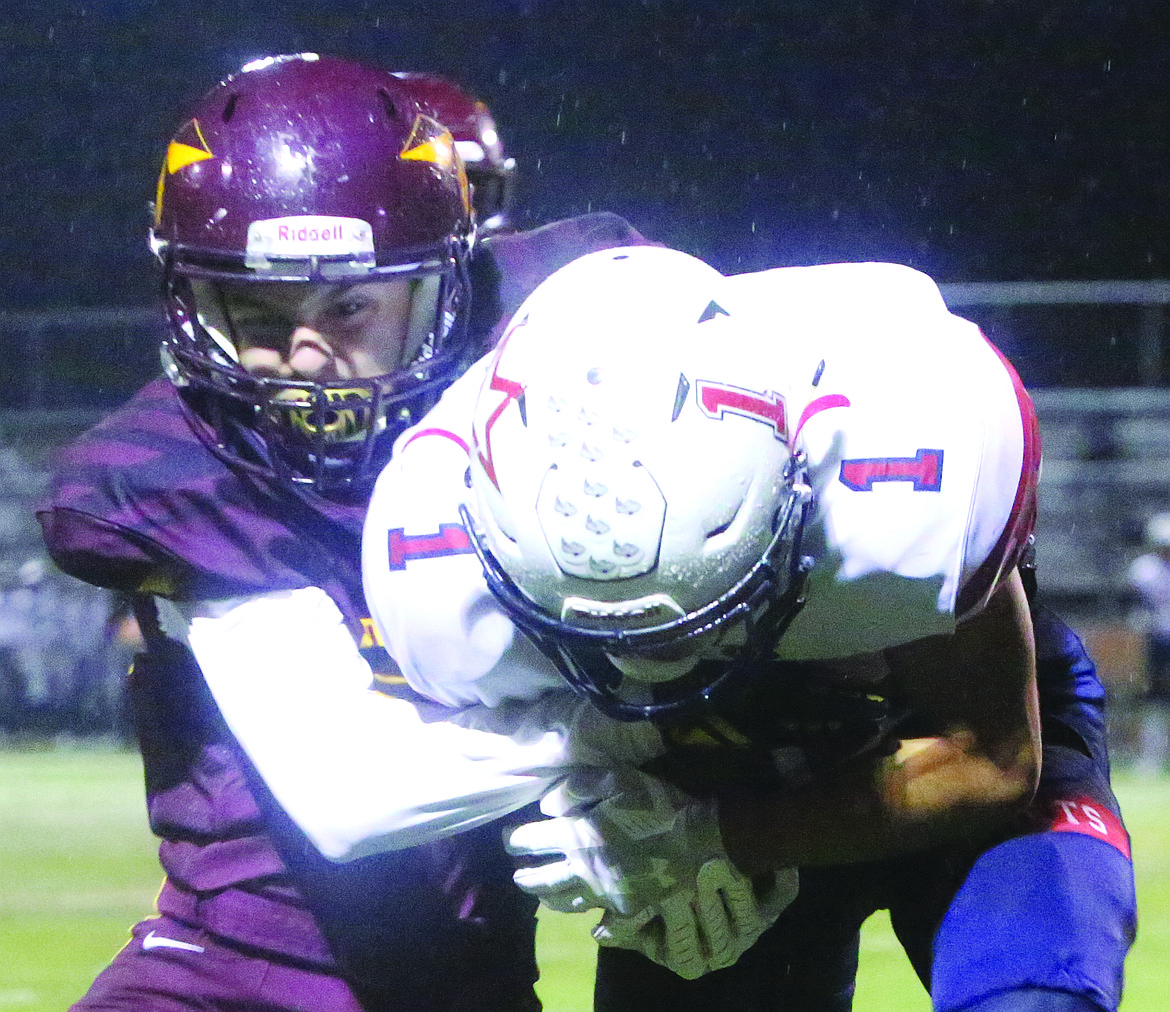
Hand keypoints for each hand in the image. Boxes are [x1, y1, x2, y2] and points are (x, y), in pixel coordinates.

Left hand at [505, 766, 796, 976]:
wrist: (697, 841)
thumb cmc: (655, 804)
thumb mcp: (614, 781)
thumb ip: (575, 789)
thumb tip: (547, 807)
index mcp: (578, 834)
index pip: (536, 840)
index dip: (518, 840)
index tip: (508, 840)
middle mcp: (585, 868)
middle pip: (545, 878)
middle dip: (526, 876)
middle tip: (515, 874)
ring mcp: (605, 891)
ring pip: (566, 901)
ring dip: (547, 898)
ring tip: (539, 896)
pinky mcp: (627, 906)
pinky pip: (597, 914)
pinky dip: (584, 914)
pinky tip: (583, 916)